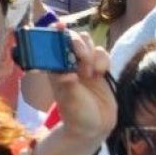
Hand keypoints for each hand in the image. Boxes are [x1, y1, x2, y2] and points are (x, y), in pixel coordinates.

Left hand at [44, 31, 114, 146]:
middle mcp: (69, 63)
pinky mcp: (100, 69)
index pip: (53, 43)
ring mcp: (85, 65)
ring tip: (90, 72)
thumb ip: (68, 85)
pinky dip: (102, 59)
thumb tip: (67, 73)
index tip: (59, 27)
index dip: (54, 33)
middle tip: (81, 56)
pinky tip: (101, 73)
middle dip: (77, 42)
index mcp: (55, 68)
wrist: (95, 127)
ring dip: (90, 52)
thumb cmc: (76, 115)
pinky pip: (102, 53)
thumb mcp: (70, 101)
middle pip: (73, 38)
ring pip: (89, 43)